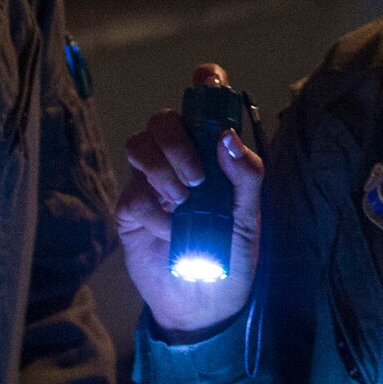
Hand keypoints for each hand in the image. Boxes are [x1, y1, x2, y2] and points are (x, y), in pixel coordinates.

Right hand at [117, 63, 264, 337]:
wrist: (206, 306)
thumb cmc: (234, 259)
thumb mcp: (250, 219)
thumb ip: (246, 176)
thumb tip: (228, 137)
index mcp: (213, 156)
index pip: (205, 108)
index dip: (205, 85)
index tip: (207, 77)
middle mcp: (180, 161)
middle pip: (164, 120)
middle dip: (177, 141)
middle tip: (196, 178)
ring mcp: (152, 183)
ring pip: (139, 145)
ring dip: (162, 170)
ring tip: (183, 203)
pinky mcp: (132, 211)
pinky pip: (134, 194)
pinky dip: (155, 212)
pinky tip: (171, 232)